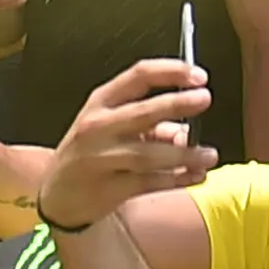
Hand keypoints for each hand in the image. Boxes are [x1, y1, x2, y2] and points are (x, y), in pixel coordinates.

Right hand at [37, 60, 220, 229]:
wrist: (59, 195)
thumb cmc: (90, 152)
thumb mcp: (111, 127)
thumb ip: (149, 125)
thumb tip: (185, 130)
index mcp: (101, 103)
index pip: (138, 76)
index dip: (170, 72)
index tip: (199, 76)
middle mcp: (98, 127)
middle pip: (142, 112)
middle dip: (177, 103)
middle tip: (205, 98)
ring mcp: (101, 158)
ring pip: (149, 154)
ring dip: (185, 154)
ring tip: (210, 155)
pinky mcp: (108, 188)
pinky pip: (149, 182)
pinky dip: (177, 180)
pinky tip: (196, 177)